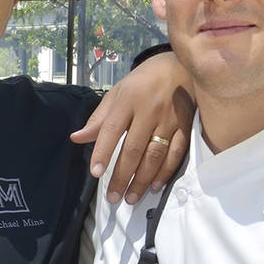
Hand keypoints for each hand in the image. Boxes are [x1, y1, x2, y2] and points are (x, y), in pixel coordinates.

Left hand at [70, 51, 193, 203]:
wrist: (182, 65)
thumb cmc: (143, 81)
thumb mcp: (118, 93)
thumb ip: (99, 118)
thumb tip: (77, 138)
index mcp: (127, 100)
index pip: (111, 130)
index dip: (103, 152)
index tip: (96, 173)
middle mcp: (149, 110)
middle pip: (133, 149)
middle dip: (121, 176)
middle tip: (113, 197)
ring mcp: (169, 119)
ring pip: (154, 155)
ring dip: (142, 180)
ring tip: (131, 198)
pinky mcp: (186, 126)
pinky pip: (176, 153)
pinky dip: (165, 172)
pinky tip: (155, 186)